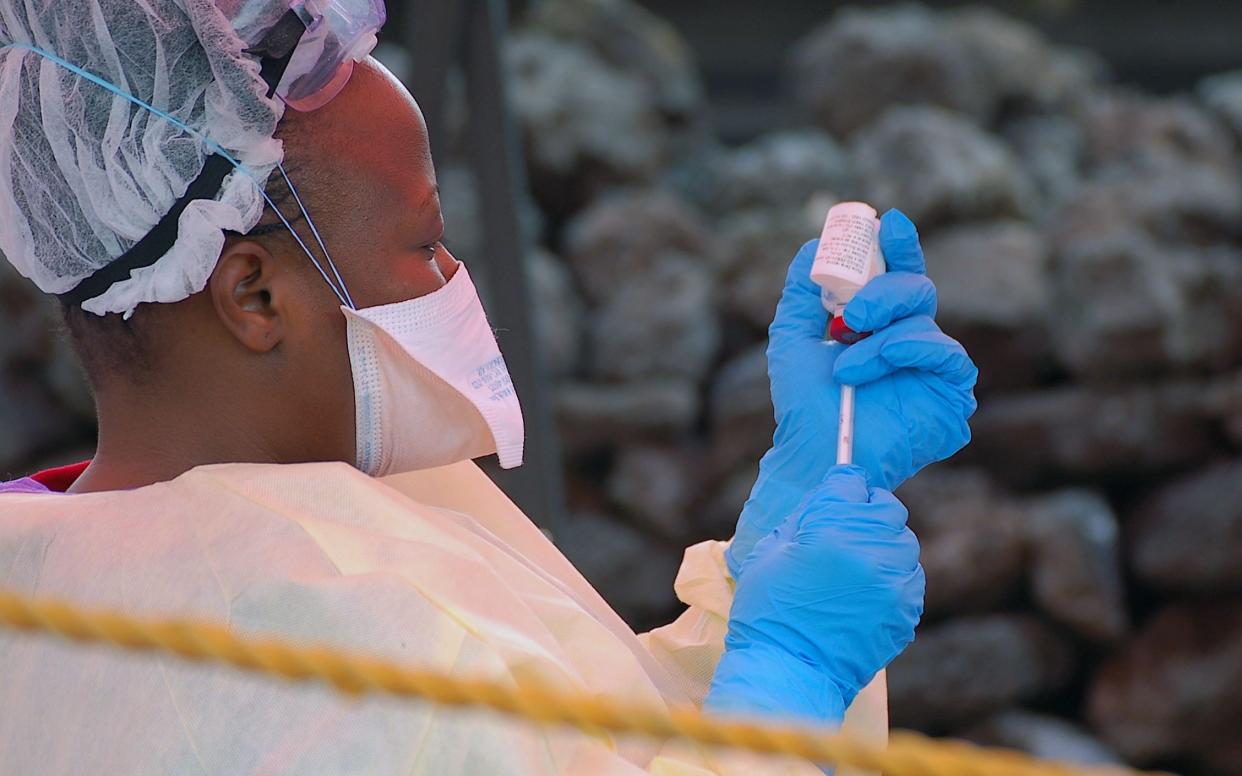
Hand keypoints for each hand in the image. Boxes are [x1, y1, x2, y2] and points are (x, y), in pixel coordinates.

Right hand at [706, 466, 923, 722]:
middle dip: (866, 511)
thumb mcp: (768, 552)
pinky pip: (909, 577)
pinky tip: (866, 593)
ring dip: (883, 545)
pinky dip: (892, 577)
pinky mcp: (907, 610)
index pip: (850, 481)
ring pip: (903, 542)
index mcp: (831, 528)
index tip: (836, 496)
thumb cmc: (768, 612)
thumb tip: (825, 501)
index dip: (840, 487)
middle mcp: (871, 549)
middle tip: (846, 529)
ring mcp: (894, 581)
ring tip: (857, 566)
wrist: (789, 673)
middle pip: (886, 507)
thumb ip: (802, 519)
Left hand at [725, 210, 976, 576]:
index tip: (888, 222)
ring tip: (846, 368)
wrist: (814, 454)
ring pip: (924, 322)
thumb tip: (812, 246)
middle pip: (918, 288)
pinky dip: (910, 351)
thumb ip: (801, 293)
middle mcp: (911, 341)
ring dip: (879, 340)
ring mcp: (934, 369)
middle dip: (883, 291)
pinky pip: (948, 354)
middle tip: (850, 314)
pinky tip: (881, 365)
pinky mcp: (952, 396)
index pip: (897, 274)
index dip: (898, 246)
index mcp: (879, 324)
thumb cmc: (804, 404)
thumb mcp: (793, 340)